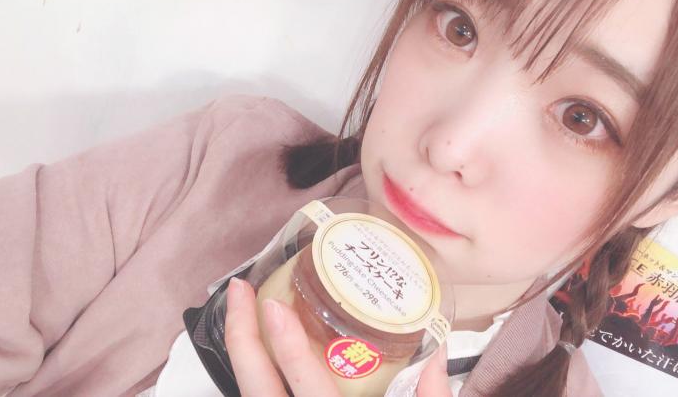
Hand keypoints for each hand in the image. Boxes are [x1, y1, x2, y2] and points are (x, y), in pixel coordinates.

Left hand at [224, 277, 452, 395]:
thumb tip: (436, 349)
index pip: (308, 386)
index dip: (286, 348)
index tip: (274, 307)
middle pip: (256, 388)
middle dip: (241, 338)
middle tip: (240, 291)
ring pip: (249, 395)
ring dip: (242, 352)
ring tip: (242, 312)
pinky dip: (253, 373)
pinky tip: (256, 349)